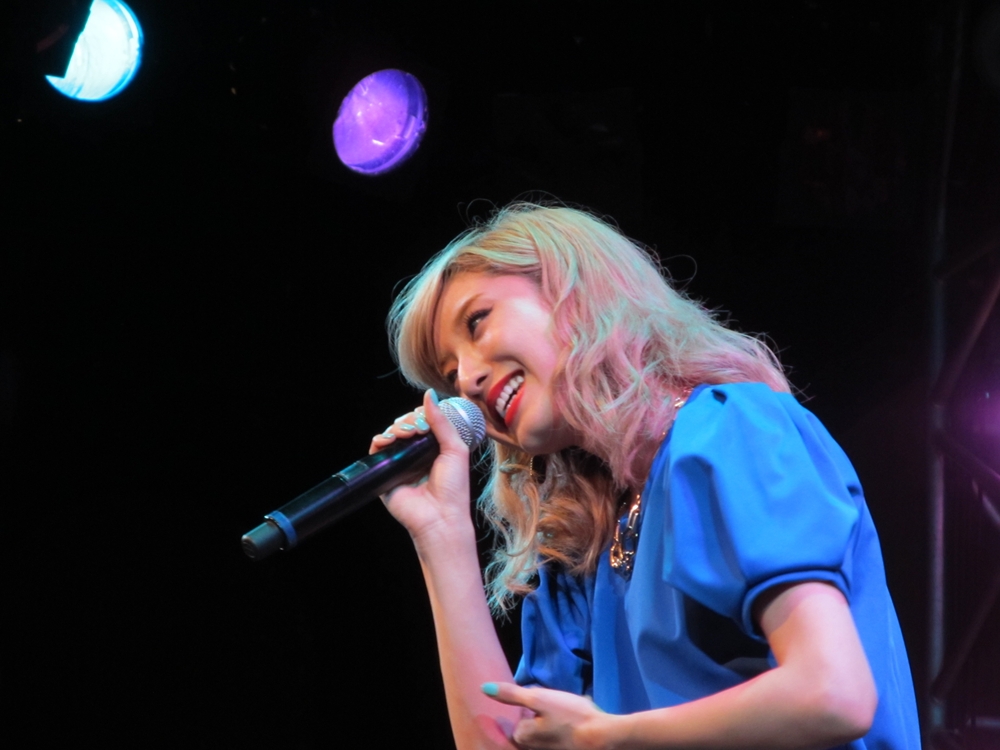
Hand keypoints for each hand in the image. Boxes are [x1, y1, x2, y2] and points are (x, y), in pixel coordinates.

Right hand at [369, 389, 474, 545]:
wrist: (440, 517)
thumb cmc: (453, 488)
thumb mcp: (455, 448)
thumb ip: (442, 422)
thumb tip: (429, 395)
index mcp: (435, 448)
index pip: (424, 422)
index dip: (423, 415)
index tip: (427, 420)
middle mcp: (417, 455)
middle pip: (407, 426)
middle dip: (410, 421)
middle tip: (417, 429)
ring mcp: (401, 464)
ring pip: (392, 435)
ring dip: (397, 428)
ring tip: (406, 434)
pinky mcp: (386, 474)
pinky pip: (377, 451)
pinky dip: (380, 440)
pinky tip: (388, 439)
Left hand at [483, 683, 614, 749]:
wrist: (602, 736)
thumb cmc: (569, 715)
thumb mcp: (539, 698)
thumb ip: (512, 694)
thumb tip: (483, 688)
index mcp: (523, 736)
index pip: (515, 721)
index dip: (526, 708)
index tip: (537, 700)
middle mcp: (533, 749)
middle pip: (527, 730)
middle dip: (535, 718)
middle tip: (550, 705)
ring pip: (542, 735)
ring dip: (547, 725)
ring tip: (560, 713)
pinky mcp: (564, 749)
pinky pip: (554, 739)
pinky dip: (558, 731)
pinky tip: (569, 723)